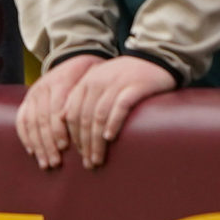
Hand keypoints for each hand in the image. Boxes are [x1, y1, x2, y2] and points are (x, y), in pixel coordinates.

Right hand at [16, 54, 102, 169]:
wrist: (75, 57)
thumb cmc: (89, 74)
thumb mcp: (94, 79)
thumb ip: (86, 98)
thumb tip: (80, 119)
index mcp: (61, 81)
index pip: (55, 109)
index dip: (59, 130)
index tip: (65, 147)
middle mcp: (43, 87)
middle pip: (42, 119)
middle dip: (48, 143)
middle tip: (55, 162)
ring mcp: (33, 93)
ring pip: (31, 122)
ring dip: (37, 145)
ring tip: (45, 163)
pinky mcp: (27, 100)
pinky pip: (22, 120)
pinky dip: (25, 137)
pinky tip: (32, 151)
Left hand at [64, 54, 176, 168]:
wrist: (155, 57)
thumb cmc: (125, 76)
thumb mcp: (99, 82)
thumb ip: (82, 98)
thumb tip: (63, 120)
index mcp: (86, 83)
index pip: (72, 114)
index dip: (72, 136)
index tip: (77, 154)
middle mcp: (97, 82)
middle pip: (84, 118)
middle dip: (84, 144)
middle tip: (88, 163)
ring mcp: (116, 83)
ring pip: (99, 117)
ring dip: (96, 141)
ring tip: (97, 158)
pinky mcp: (135, 86)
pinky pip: (120, 107)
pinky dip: (112, 123)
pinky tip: (109, 137)